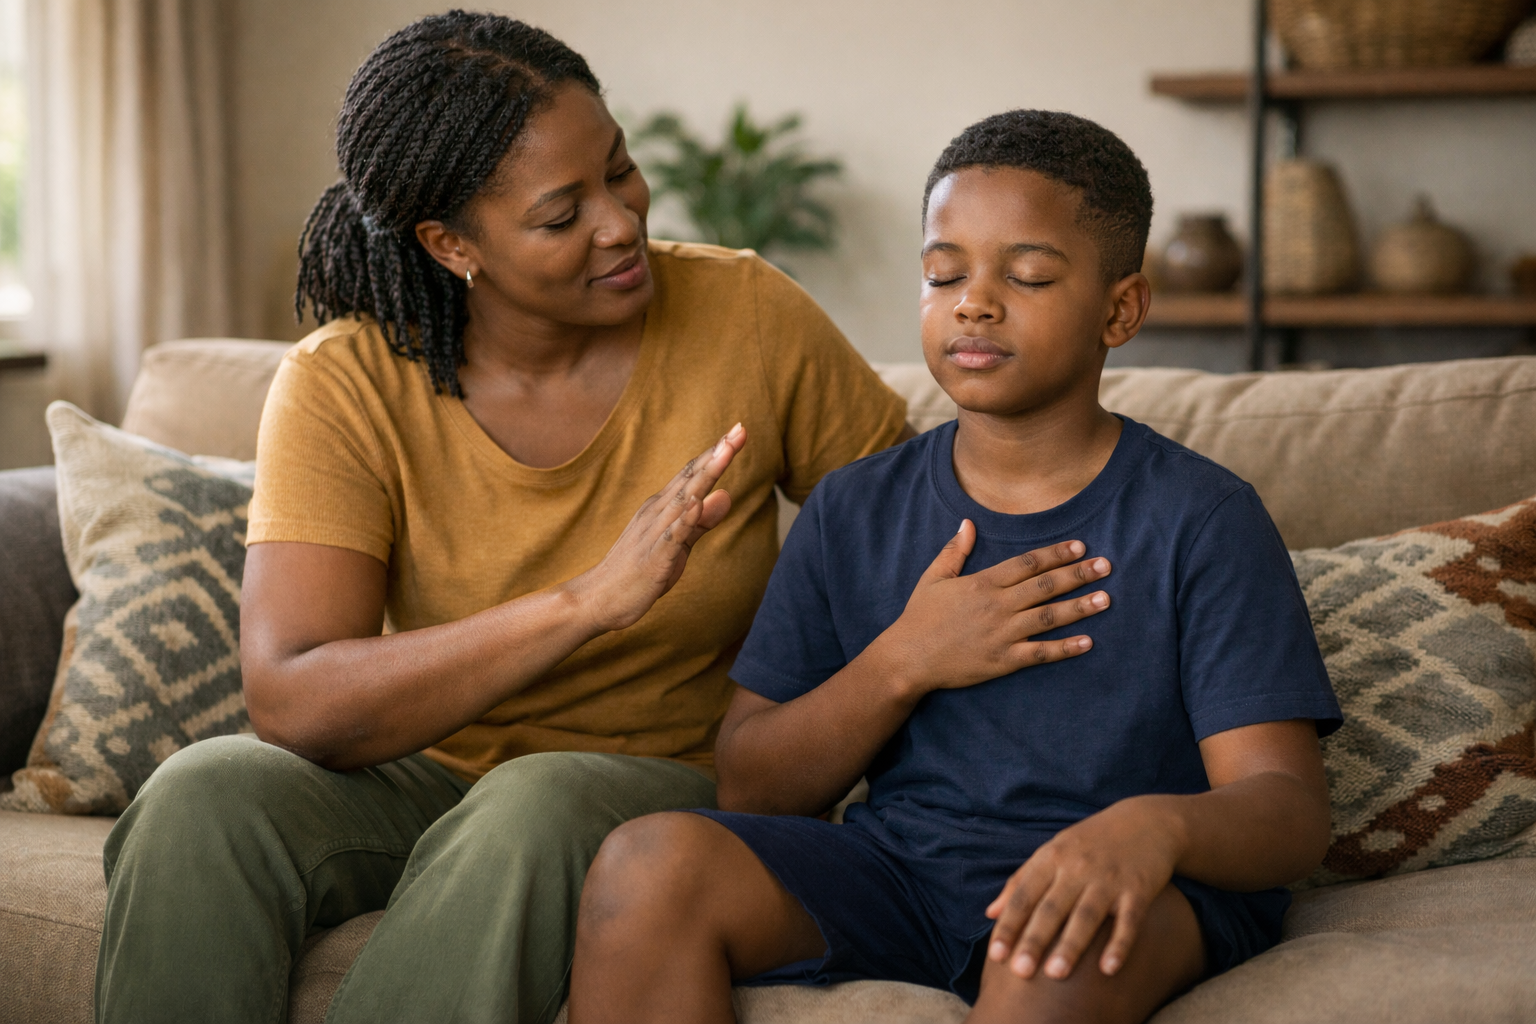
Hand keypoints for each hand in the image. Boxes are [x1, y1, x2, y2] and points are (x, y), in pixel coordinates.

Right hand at [567, 424, 744, 632]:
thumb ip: (701, 520)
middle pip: (691, 477)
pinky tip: (697, 502)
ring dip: (705, 475)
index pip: (693, 474)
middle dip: (716, 454)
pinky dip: (684, 518)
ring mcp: (654, 532)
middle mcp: (657, 512)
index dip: (717, 453)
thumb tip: (727, 494)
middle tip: (739, 429)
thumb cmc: (639, 570)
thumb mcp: (678, 543)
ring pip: (683, 498)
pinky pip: (671, 535)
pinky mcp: (653, 556)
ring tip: (725, 452)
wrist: (599, 598)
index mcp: (663, 507)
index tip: (739, 430)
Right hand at [874, 521, 1111, 698]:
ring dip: (1080, 607)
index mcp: (984, 583)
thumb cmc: (920, 617)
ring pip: (1049, 616)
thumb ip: (954, 551)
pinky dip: (1065, 648)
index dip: (1056, 553)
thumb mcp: (933, 578)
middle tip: (1106, 566)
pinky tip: (1088, 641)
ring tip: (1106, 598)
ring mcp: (1002, 634)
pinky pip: (1040, 653)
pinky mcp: (1003, 660)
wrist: (908, 658)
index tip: (1080, 546)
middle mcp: (998, 606)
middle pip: (1046, 586)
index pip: (1028, 563)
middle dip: (1079, 574)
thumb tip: (968, 523)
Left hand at [984, 797, 1184, 980]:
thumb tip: (990, 914)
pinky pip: (1128, 920)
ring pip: (1086, 915)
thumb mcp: (1052, 852)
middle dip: (1034, 940)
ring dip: (1070, 945)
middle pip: (1051, 908)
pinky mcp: (1138, 889)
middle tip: (1020, 972)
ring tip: (1055, 975)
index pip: (1023, 895)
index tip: (995, 955)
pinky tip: (1108, 969)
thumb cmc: (1090, 842)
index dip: (1009, 925)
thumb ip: (1021, 881)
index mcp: (1051, 858)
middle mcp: (1077, 868)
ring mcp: (1108, 878)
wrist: (1146, 822)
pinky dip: (1119, 944)